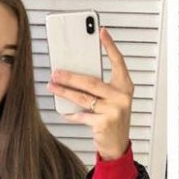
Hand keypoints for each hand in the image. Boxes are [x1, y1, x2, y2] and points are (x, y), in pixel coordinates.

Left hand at [47, 27, 132, 159]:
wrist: (118, 146)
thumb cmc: (114, 120)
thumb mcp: (113, 101)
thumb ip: (101, 88)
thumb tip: (77, 74)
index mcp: (125, 87)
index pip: (118, 62)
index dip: (110, 46)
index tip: (102, 32)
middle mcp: (121, 98)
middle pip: (92, 81)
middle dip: (70, 76)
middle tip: (56, 72)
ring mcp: (114, 111)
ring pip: (83, 97)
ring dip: (65, 91)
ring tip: (53, 86)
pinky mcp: (104, 123)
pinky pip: (82, 115)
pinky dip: (71, 114)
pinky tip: (64, 111)